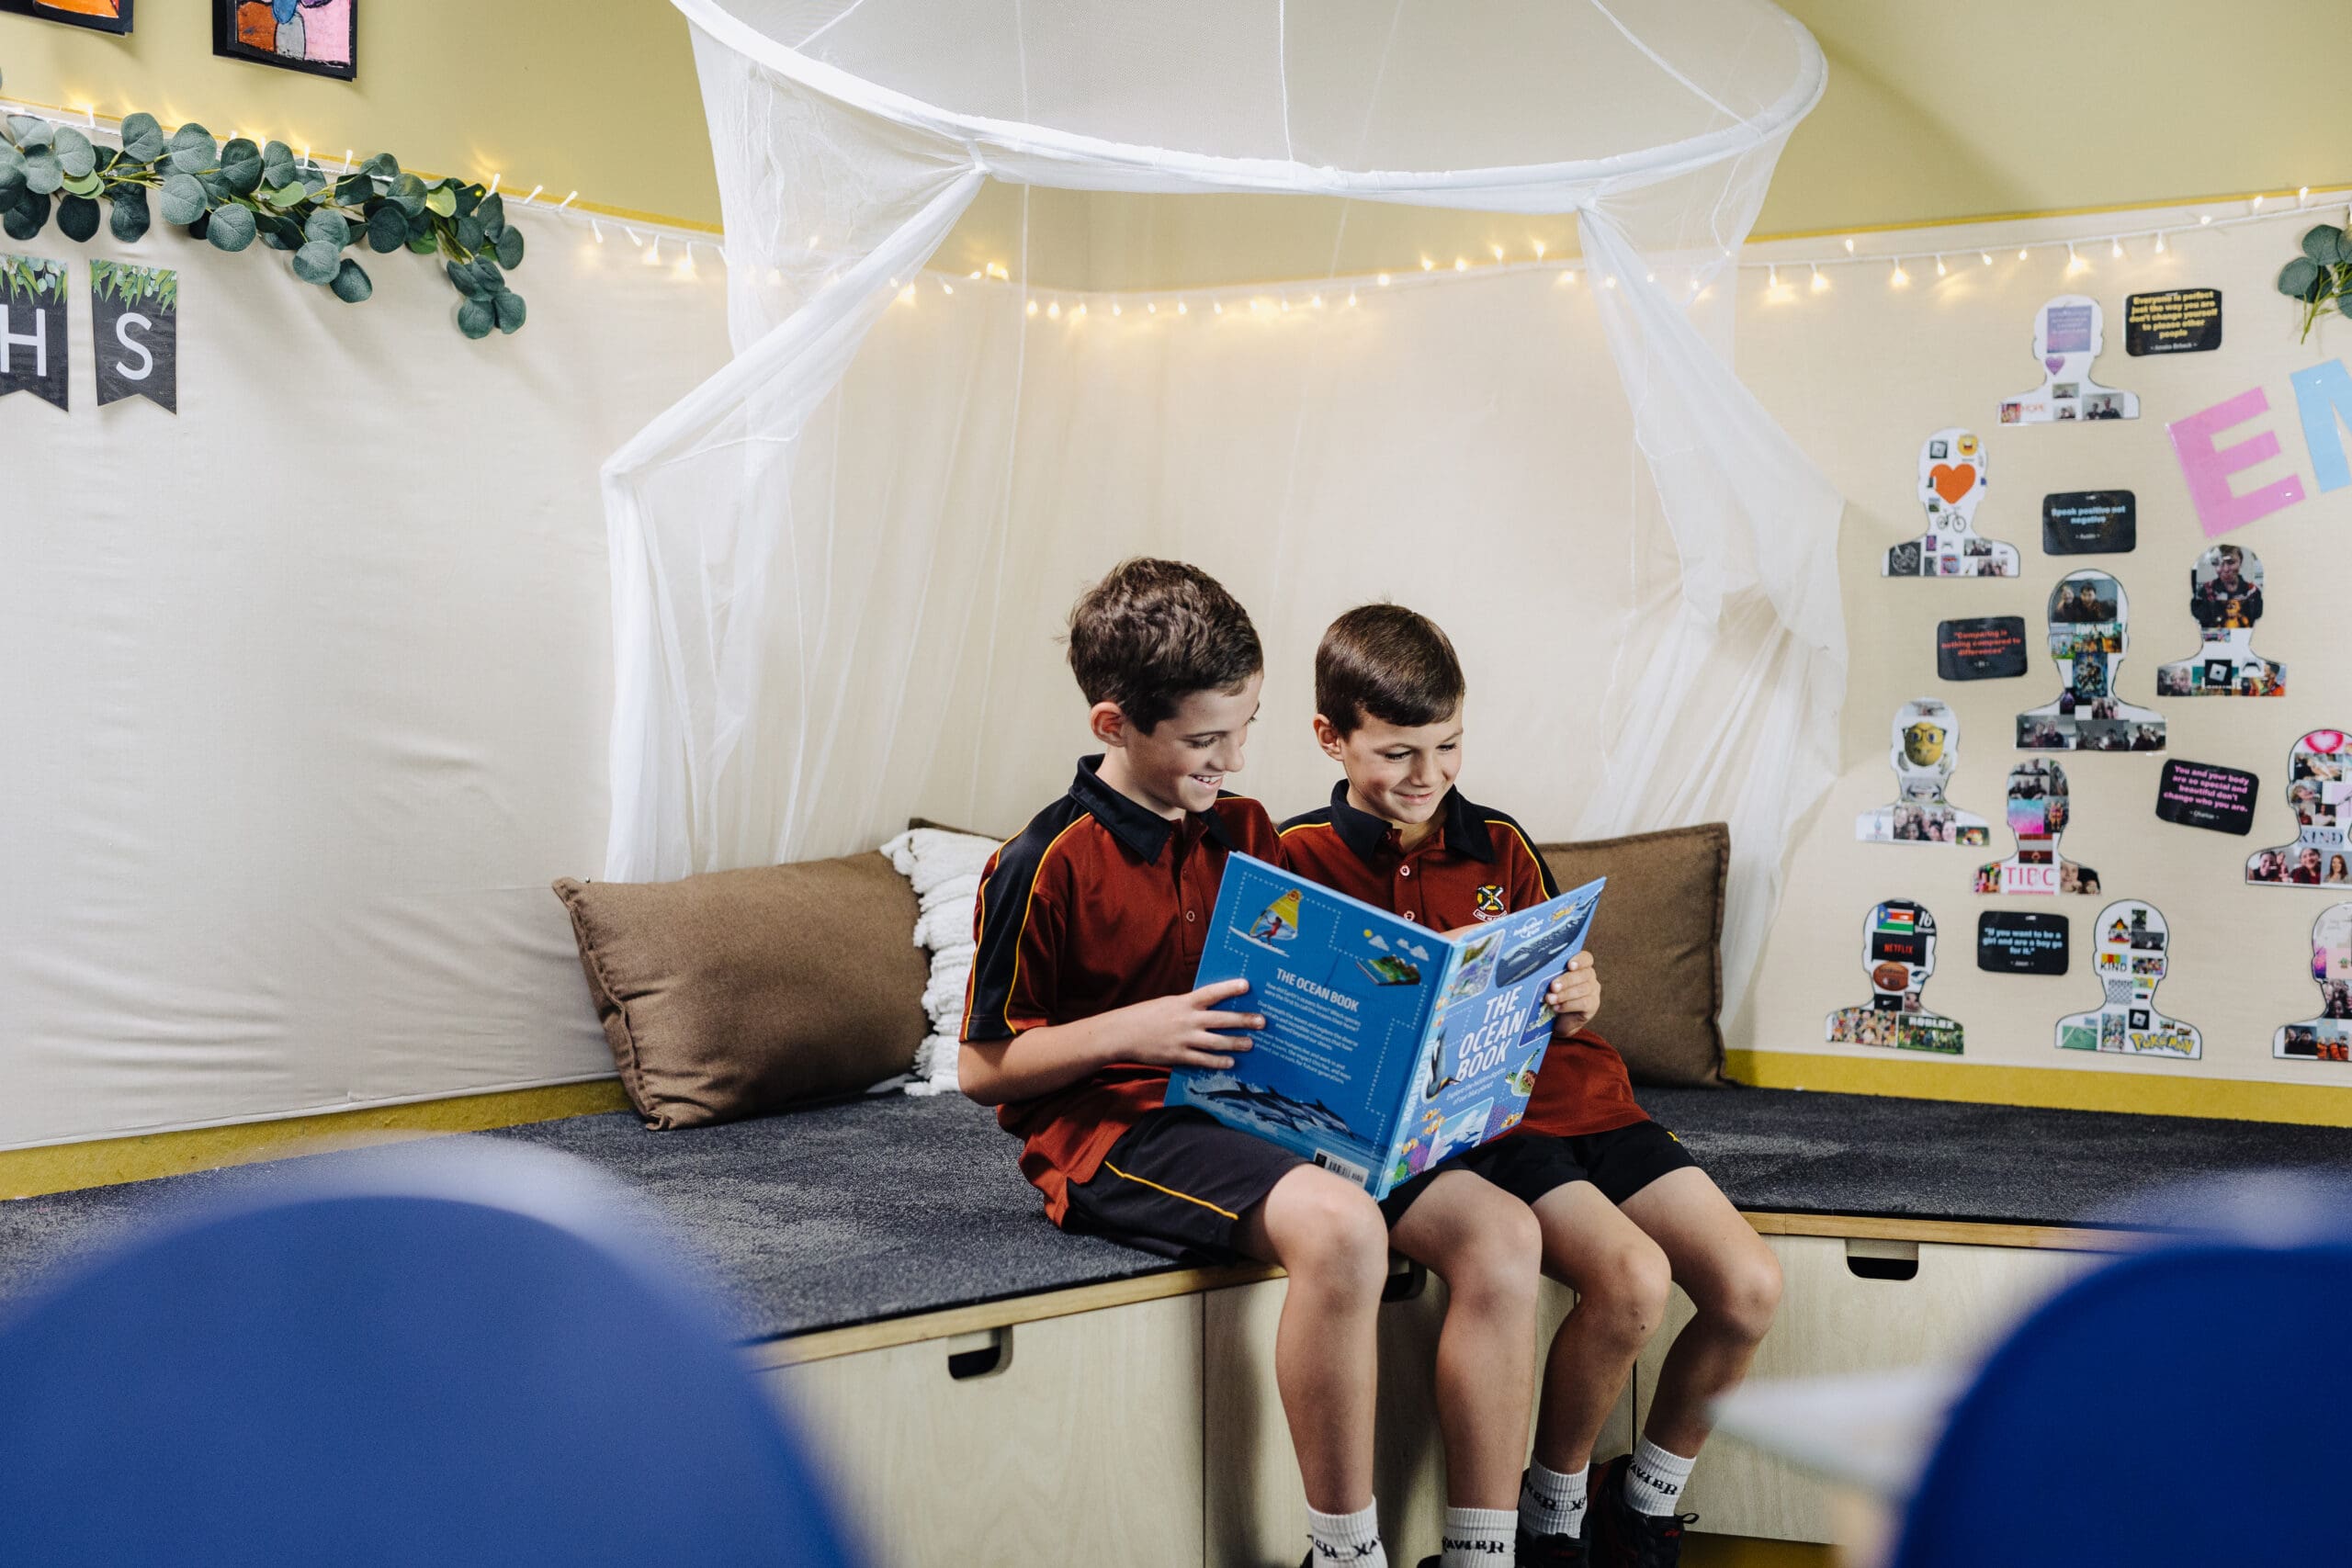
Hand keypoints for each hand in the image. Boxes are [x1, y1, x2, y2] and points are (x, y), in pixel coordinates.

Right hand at [1122, 978, 1263, 1070]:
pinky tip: (1230, 1063)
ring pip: (1216, 1042)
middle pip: (1221, 1019)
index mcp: (1183, 1002)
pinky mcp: (1178, 1055)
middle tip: (1262, 1022)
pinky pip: (1203, 1060)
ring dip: (1236, 1043)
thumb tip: (1212, 1008)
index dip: (1229, 988)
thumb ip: (1189, 1006)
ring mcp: (1183, 1038)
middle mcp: (1186, 1019)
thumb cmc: (1146, 1016)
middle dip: (1244, 1020)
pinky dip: (1218, 1062)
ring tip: (1251, 1044)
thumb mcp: (1168, 1003)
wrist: (1122, 1034)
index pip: (1211, 993)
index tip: (1247, 985)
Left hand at [1547, 953, 1600, 1035]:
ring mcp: (1593, 991)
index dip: (1579, 960)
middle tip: (1553, 987)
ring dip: (1565, 994)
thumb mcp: (1551, 983)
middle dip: (1567, 980)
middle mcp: (1589, 977)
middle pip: (1584, 974)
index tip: (1569, 965)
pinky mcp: (1593, 1006)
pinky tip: (1557, 1008)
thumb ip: (1550, 976)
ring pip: (1583, 989)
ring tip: (1550, 999)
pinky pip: (1584, 1003)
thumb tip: (1538, 973)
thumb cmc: (1554, 996)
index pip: (1586, 958)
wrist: (1560, 1020)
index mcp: (1580, 967)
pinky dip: (1568, 1005)